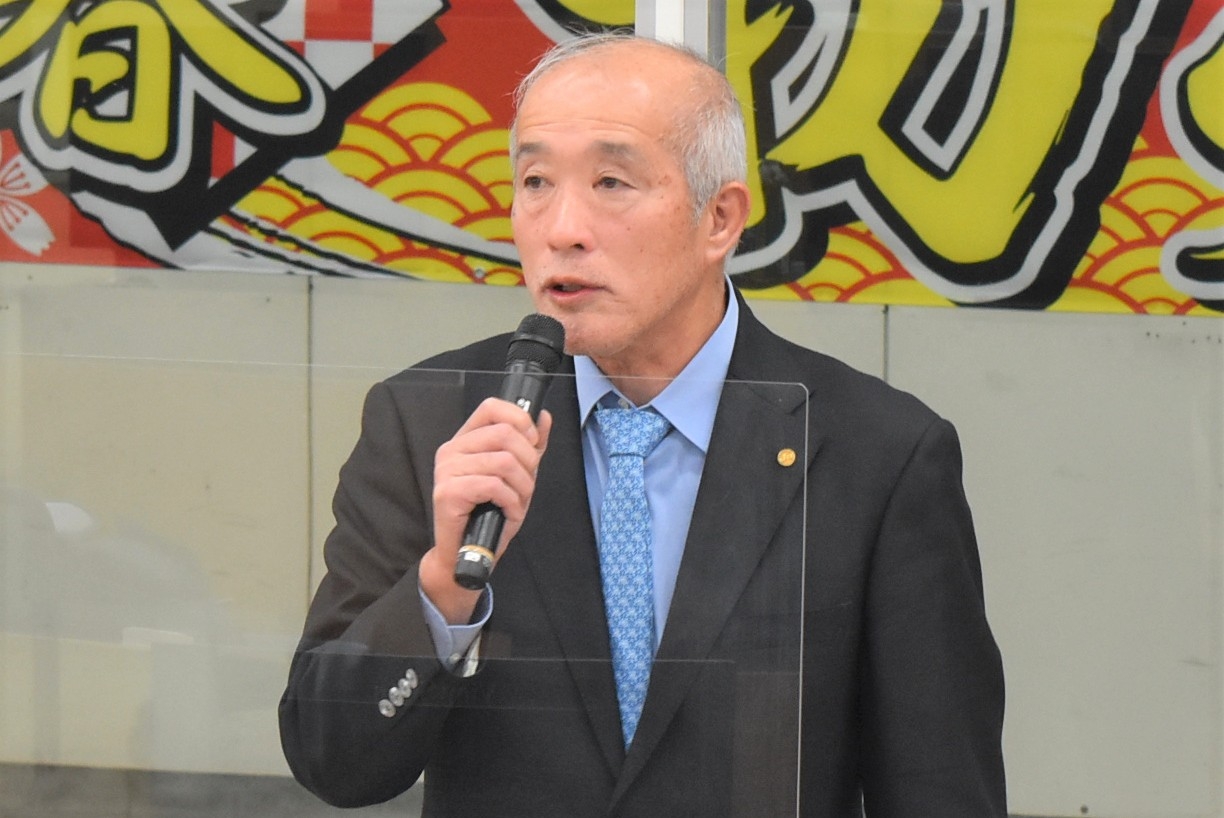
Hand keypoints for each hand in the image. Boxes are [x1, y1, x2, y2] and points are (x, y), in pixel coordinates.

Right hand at [419, 398, 552, 622]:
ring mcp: (446, 471)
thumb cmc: (490, 514)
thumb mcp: (517, 475)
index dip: (519, 420)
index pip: (491, 407)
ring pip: (504, 461)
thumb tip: (543, 416)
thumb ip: (529, 446)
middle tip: (526, 484)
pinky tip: (507, 512)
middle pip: (504, 434)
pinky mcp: (448, 493)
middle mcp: (451, 450)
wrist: (466, 553)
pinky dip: (511, 502)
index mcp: (465, 440)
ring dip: (522, 486)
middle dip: (528, 461)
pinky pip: (494, 486)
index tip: (532, 443)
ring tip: (517, 502)